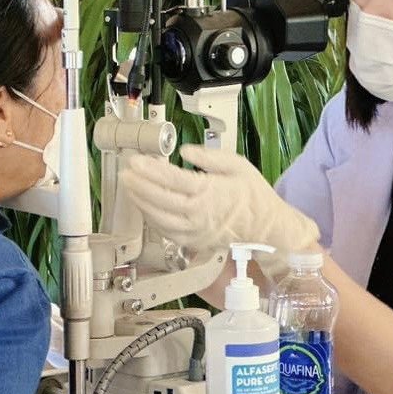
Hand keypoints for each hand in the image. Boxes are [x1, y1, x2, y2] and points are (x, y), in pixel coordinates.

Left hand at [119, 144, 319, 262]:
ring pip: (160, 219)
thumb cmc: (253, 195)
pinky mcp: (193, 242)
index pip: (173, 180)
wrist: (267, 228)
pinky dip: (152, 219)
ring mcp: (195, 232)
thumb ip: (211, 157)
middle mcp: (199, 214)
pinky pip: (166, 232)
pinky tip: (144, 206)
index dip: (151, 171)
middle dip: (140, 186)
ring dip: (141, 203)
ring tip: (130, 187)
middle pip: (161, 200)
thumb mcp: (238, 165)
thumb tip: (186, 150)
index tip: (136, 161)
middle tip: (125, 173)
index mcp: (210, 192)